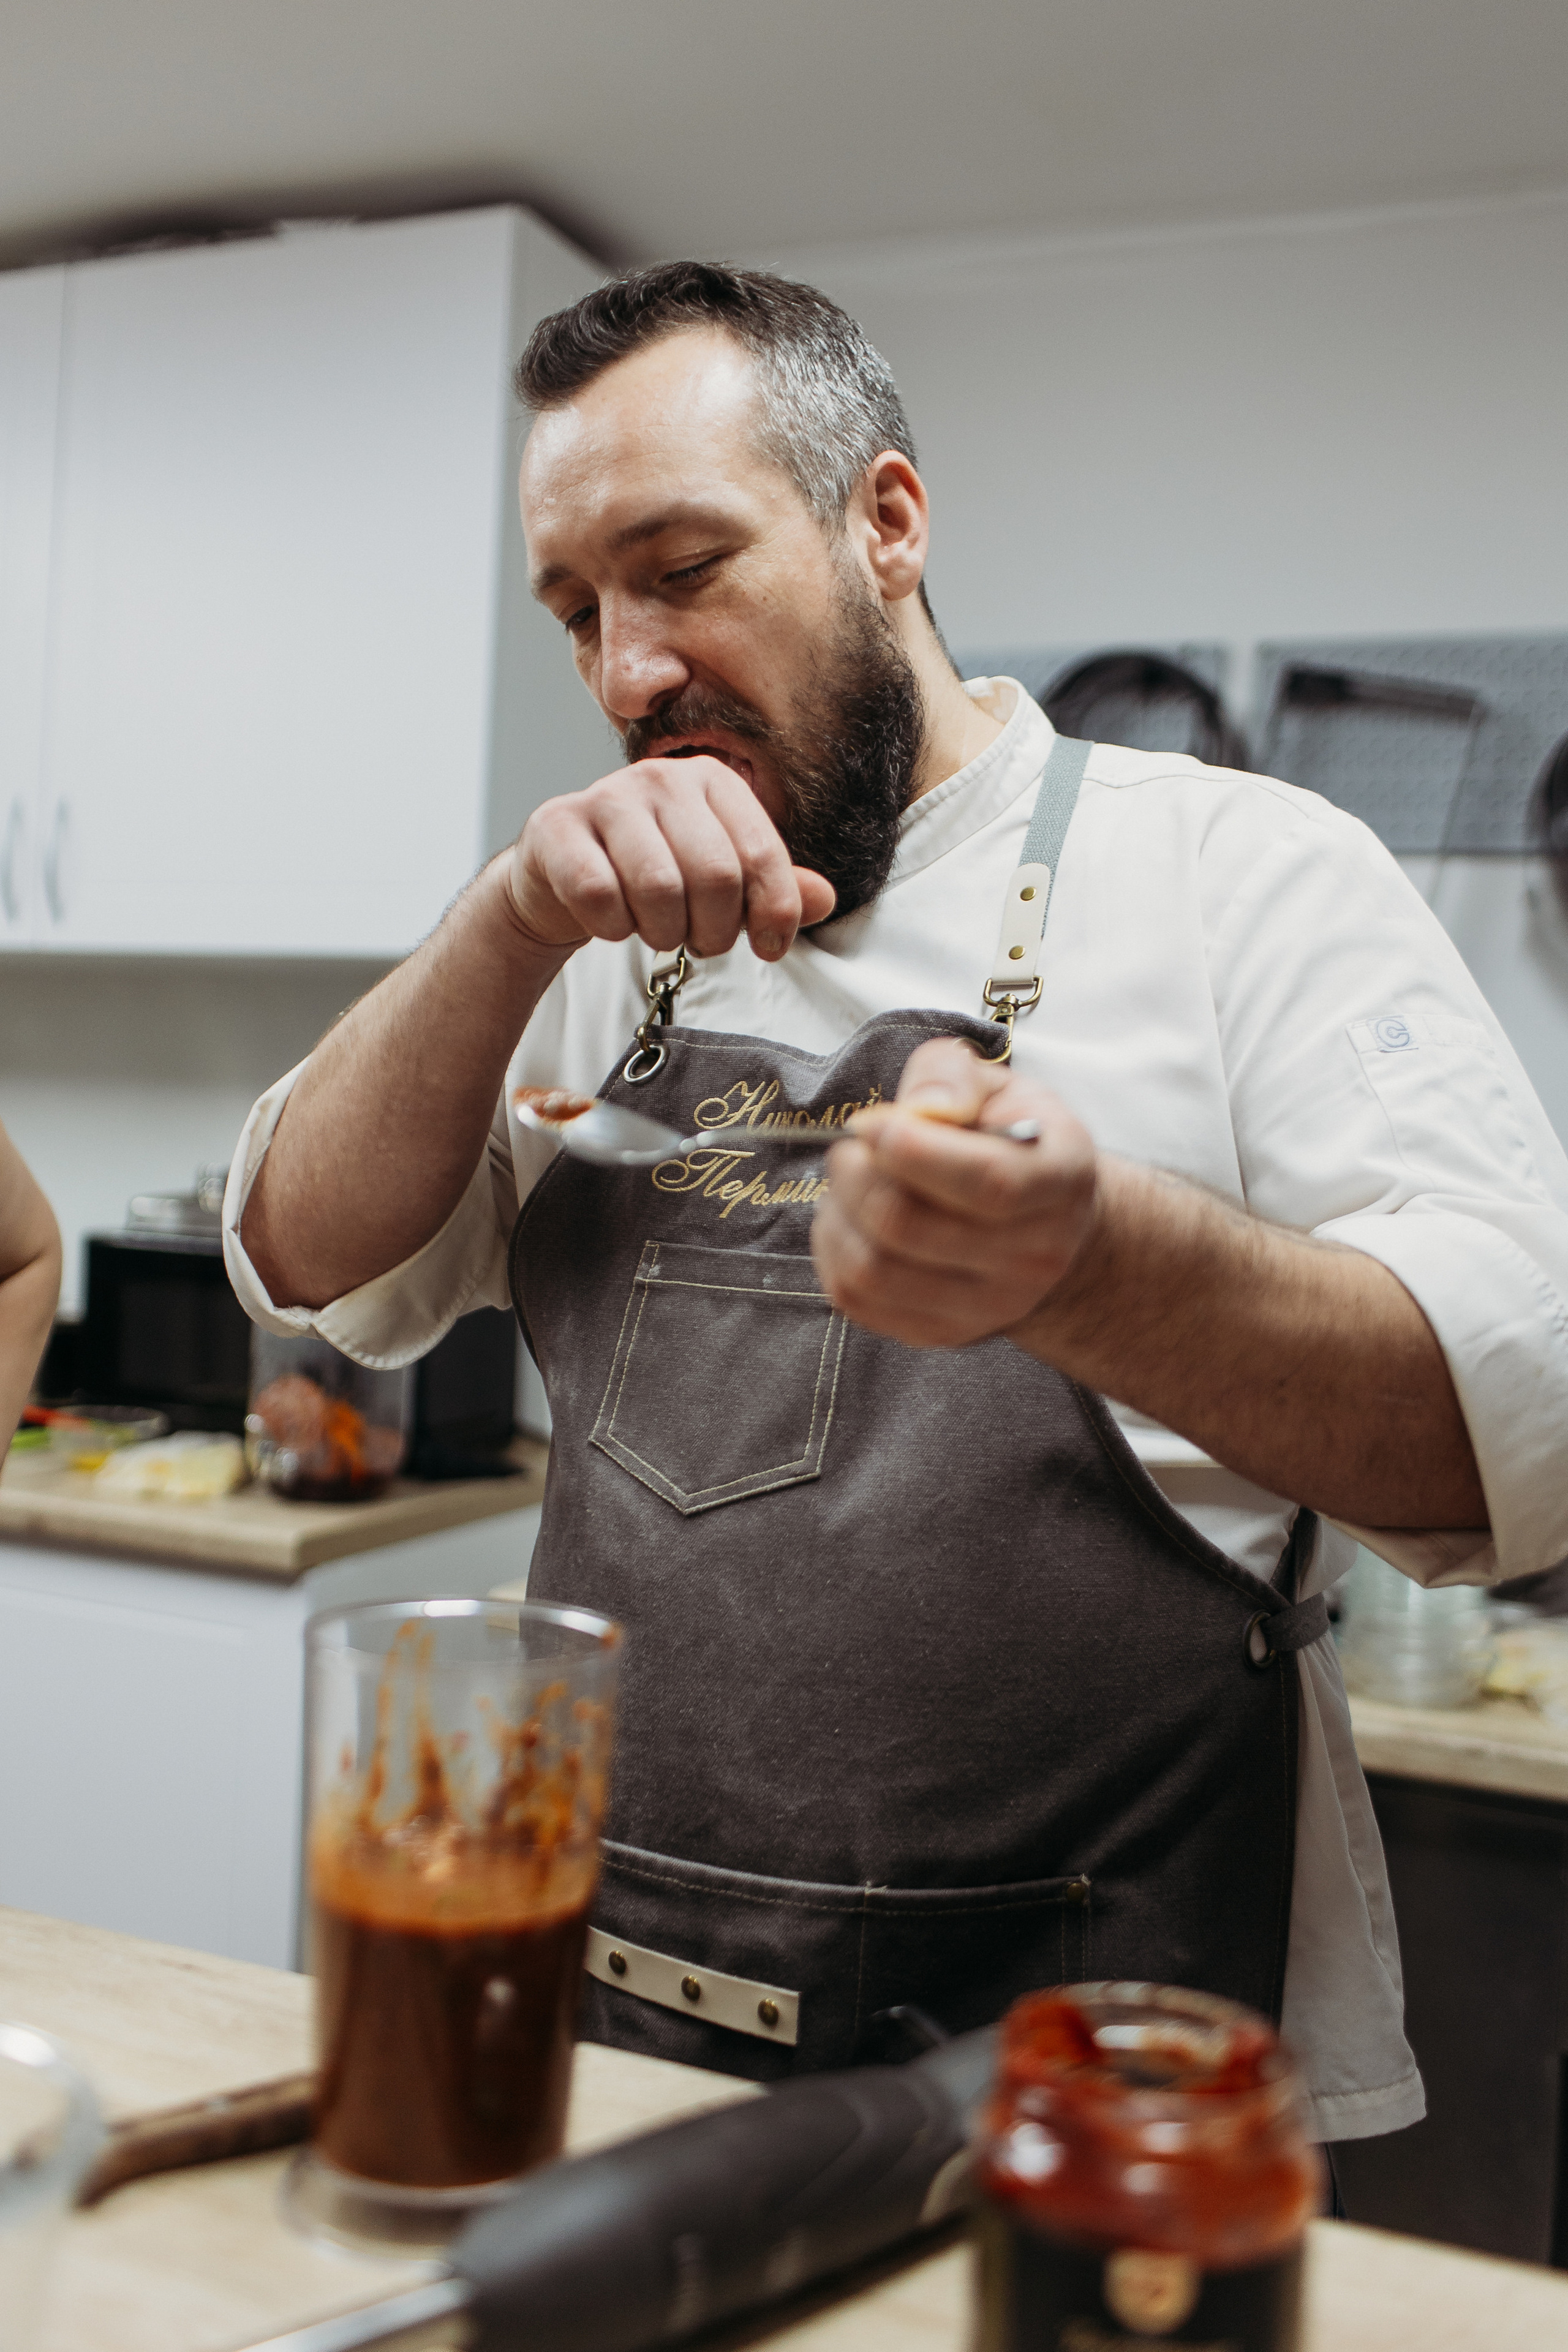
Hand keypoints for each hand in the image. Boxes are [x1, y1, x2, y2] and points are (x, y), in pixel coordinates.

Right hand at [503, 755, 835, 964]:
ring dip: (663, 933)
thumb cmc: (653, 874)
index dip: (773, 913)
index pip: (761, 854)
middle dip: (714, 930)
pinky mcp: (556, 827)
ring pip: (658, 888)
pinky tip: (613, 922)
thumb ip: (773, 887)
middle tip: (699, 941)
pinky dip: (612, 927)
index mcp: (712, 779)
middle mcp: (661, 777)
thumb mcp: (722, 879)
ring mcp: (605, 797)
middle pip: (715, 876)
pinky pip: (598, 895)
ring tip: (657, 931)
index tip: (768, 947)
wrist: (562, 876)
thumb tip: (825, 898)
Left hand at [810, 1036, 1098, 1347]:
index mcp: (1060, 1181)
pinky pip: (855, 1298)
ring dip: (839, 1213)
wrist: (1047, 1228)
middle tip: (853, 1147)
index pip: (987, 1182)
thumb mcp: (999, 1086)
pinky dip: (833, 1250)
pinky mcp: (940, 1333)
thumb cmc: (1013, 1145)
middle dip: (857, 1174)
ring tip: (850, 1181)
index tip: (870, 1124)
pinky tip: (850, 1219)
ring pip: (873, 1269)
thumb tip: (924, 1110)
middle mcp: (1034, 1258)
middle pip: (910, 1226)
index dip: (912, 1150)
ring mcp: (988, 1307)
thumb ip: (953, 1076)